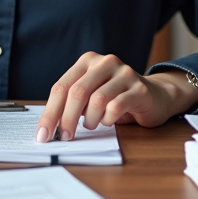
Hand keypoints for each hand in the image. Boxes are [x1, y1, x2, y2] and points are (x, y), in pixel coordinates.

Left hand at [35, 53, 197, 142]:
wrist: (155, 96)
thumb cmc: (116, 98)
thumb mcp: (90, 96)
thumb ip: (72, 104)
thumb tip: (49, 127)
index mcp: (87, 61)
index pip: (61, 87)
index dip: (50, 112)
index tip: (43, 134)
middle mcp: (105, 62)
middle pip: (77, 92)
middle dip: (67, 119)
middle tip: (64, 137)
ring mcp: (124, 73)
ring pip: (97, 100)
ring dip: (91, 120)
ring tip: (94, 124)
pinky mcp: (139, 88)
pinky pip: (116, 107)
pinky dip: (108, 119)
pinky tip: (109, 120)